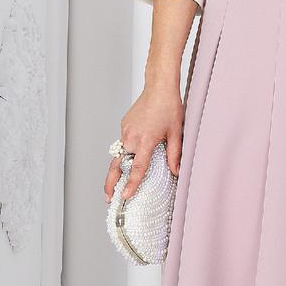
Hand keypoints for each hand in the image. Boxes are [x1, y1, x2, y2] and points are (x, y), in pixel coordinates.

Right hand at [104, 78, 183, 202]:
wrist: (159, 87)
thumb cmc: (169, 107)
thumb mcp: (176, 133)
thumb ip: (174, 155)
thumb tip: (176, 172)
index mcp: (145, 140)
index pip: (137, 168)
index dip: (131, 184)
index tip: (125, 196)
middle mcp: (132, 137)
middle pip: (117, 165)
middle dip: (111, 183)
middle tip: (109, 198)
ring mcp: (126, 131)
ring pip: (119, 154)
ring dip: (117, 169)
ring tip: (117, 182)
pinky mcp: (124, 126)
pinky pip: (123, 143)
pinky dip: (125, 152)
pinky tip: (133, 154)